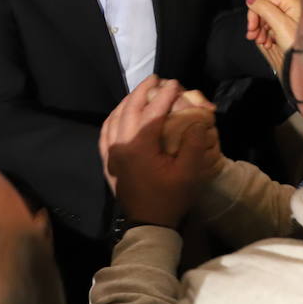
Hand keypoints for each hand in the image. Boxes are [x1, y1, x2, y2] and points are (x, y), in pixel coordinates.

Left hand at [99, 76, 220, 228]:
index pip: (152, 111)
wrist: (148, 225)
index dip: (165, 95)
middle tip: (156, 79)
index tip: (175, 83)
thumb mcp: (188, 173)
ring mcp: (111, 154)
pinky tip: (120, 114)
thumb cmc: (170, 198)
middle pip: (129, 109)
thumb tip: (197, 121)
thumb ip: (193, 144)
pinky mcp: (108, 162)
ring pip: (114, 118)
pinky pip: (105, 133)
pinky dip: (113, 118)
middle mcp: (120, 145)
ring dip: (127, 102)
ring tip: (141, 93)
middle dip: (143, 91)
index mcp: (140, 146)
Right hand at [245, 0, 302, 77]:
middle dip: (257, 23)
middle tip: (253, 35)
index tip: (251, 26)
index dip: (254, 12)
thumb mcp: (279, 24)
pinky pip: (272, 27)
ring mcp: (289, 18)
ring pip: (266, 19)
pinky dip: (266, 35)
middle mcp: (290, 8)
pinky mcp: (288, 28)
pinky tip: (267, 43)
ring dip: (260, 31)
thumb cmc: (299, 44)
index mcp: (290, 2)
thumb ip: (264, 9)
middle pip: (264, 9)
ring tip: (262, 42)